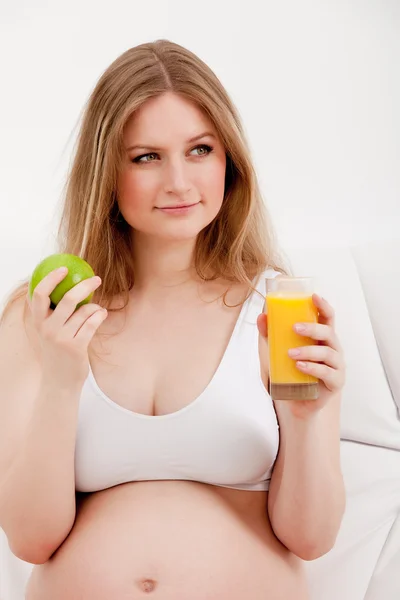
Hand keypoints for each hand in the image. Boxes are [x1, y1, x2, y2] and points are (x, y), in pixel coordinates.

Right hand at [27, 268, 107, 388]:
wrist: (59, 381)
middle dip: (85, 285)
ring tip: (98, 310)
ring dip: (96, 307)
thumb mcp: (49, 331)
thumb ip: (53, 313)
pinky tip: (102, 314)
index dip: (50, 278)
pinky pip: (93, 323)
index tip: (63, 268)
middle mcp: (47, 328)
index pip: (39, 294)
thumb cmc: (57, 351)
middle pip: (67, 299)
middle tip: (96, 279)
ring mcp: (62, 338)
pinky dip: (100, 315)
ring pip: (84, 311)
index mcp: (38, 321)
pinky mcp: (76, 347)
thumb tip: (65, 285)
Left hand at [257, 294, 345, 415]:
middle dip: (313, 328)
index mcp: (323, 337)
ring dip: (308, 350)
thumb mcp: (280, 350)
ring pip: (328, 352)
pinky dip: (313, 368)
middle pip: (329, 332)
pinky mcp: (336, 382)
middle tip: (295, 327)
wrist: (299, 402)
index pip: (328, 317)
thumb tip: (261, 316)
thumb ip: (271, 334)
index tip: (314, 296)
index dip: (324, 305)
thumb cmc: (294, 371)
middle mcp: (333, 348)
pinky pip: (327, 372)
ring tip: (291, 353)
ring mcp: (337, 365)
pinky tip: (300, 367)